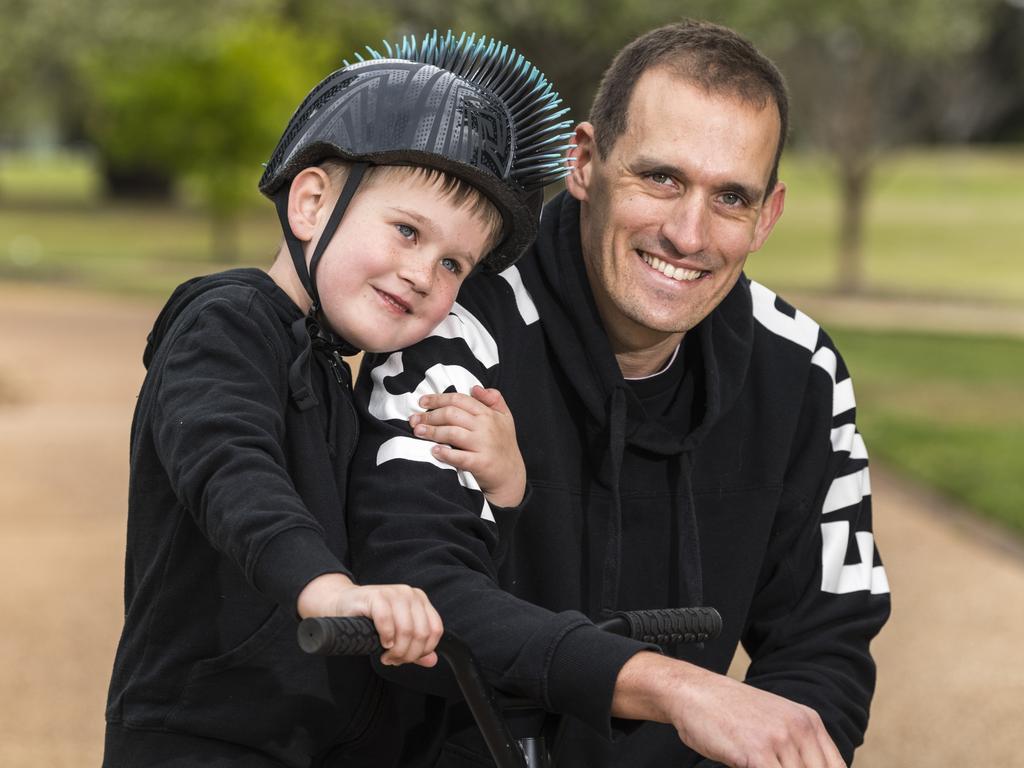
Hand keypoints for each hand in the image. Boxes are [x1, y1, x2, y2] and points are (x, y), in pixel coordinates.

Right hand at [296, 573, 442, 667]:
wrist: (343, 604)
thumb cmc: (371, 620)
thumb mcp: (398, 633)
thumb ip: (416, 647)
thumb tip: (432, 661)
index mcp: (420, 600)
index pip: (435, 630)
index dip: (423, 651)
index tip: (407, 659)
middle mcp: (410, 594)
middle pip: (421, 633)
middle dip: (408, 654)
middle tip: (393, 660)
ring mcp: (394, 593)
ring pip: (407, 630)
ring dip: (397, 651)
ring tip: (386, 656)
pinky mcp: (376, 596)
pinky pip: (387, 622)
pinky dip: (386, 638)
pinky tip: (381, 643)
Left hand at [409, 385, 526, 508]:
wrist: (511, 474)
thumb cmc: (504, 444)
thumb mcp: (505, 417)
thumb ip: (493, 399)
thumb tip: (475, 388)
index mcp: (488, 414)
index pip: (459, 399)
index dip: (438, 399)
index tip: (422, 402)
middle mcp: (485, 427)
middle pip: (452, 414)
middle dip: (429, 415)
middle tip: (415, 419)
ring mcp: (483, 445)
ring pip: (452, 433)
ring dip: (432, 431)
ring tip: (418, 432)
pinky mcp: (481, 464)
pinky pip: (460, 457)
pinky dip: (445, 454)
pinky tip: (434, 451)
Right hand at [613, 652, 844, 767]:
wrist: (693, 692)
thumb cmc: (729, 713)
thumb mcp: (773, 722)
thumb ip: (796, 748)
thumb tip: (807, 766)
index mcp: (808, 721)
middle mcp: (799, 728)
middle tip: (771, 767)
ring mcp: (779, 740)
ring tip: (755, 765)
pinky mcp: (757, 753)